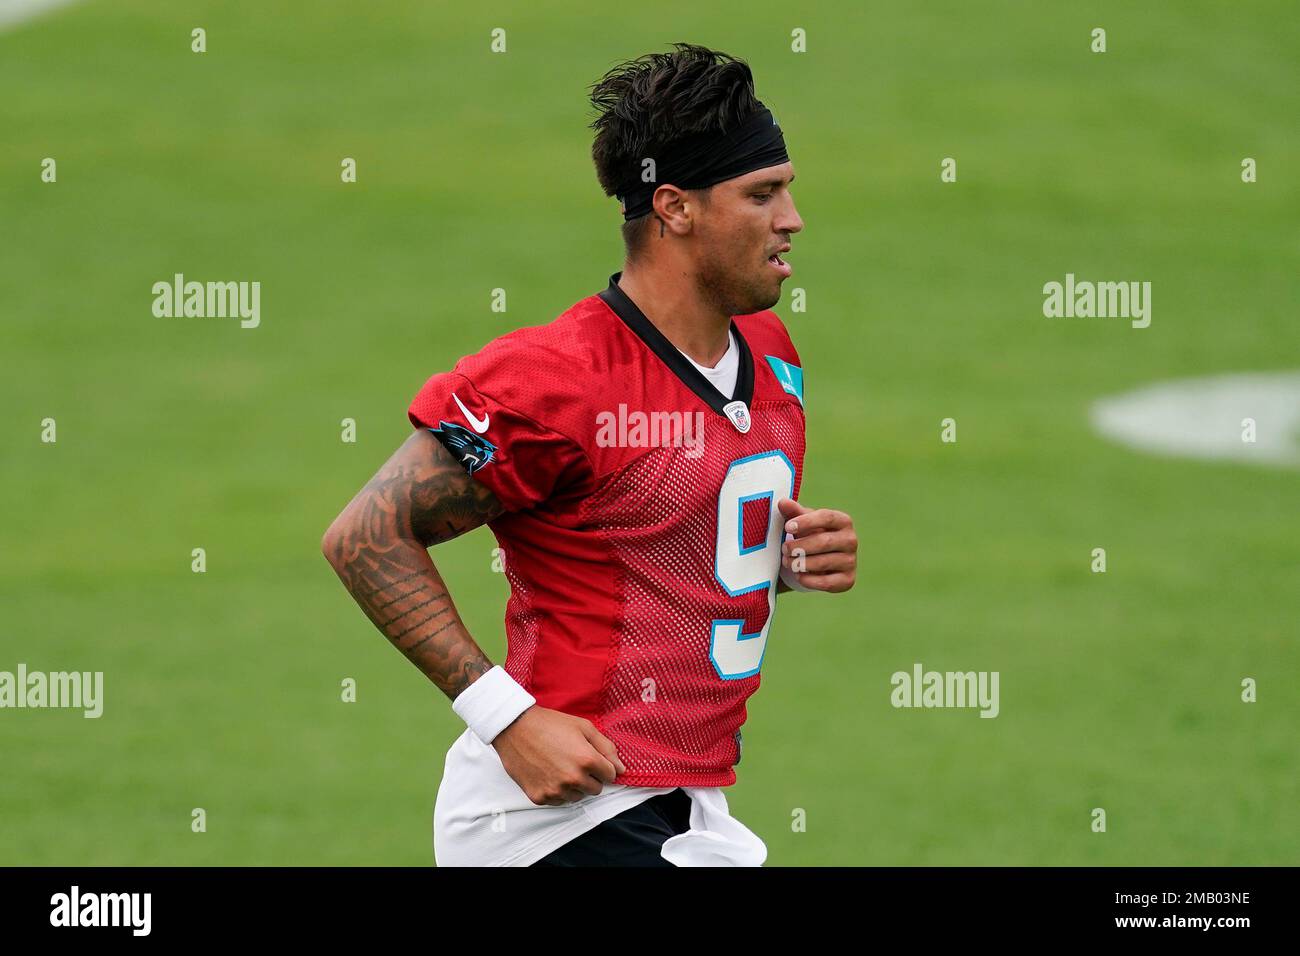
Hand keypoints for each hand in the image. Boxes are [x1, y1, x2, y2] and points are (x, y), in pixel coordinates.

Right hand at [492, 706, 626, 805]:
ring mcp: (555, 790)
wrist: (515, 728)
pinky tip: (548, 773)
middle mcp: (573, 779)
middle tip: (575, 761)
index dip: (604, 766)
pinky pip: (558, 801)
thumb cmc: (550, 724)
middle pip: (596, 789)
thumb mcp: (583, 727)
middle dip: (591, 777)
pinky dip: (557, 791)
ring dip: (574, 786)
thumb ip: (606, 747)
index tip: (593, 759)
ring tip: (561, 767)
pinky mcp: (540, 797)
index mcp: (586, 760)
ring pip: (577, 797)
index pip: (611, 775)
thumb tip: (621, 768)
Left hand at [776, 498, 857, 592]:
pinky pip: (827, 582)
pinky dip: (809, 580)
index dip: (806, 522)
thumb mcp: (801, 522)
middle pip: (824, 542)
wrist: (818, 559)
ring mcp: (851, 561)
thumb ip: (793, 512)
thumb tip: (782, 502)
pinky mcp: (848, 580)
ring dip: (800, 563)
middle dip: (800, 546)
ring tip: (787, 562)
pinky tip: (798, 575)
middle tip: (784, 549)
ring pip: (823, 562)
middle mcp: (851, 540)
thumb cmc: (809, 534)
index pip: (827, 517)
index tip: (787, 527)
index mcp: (843, 521)